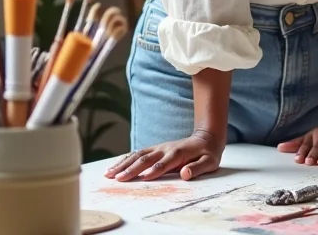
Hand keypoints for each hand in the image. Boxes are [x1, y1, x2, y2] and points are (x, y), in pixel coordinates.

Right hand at [104, 130, 224, 181]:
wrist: (205, 138)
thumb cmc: (208, 153)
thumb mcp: (209, 162)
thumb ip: (197, 168)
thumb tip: (185, 174)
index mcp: (178, 153)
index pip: (164, 163)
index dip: (154, 170)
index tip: (142, 178)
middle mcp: (165, 149)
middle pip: (145, 159)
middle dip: (131, 169)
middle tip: (118, 179)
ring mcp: (158, 147)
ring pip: (137, 155)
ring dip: (123, 164)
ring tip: (109, 173)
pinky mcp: (154, 148)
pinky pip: (136, 153)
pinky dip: (124, 159)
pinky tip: (114, 166)